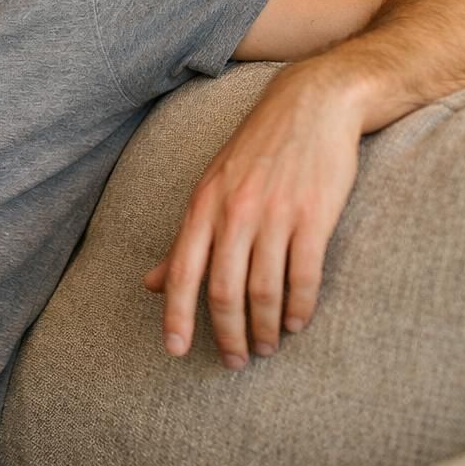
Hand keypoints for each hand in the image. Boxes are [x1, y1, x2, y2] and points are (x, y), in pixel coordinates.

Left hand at [142, 69, 362, 368]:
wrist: (311, 105)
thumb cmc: (257, 150)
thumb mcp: (210, 187)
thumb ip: (185, 239)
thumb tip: (151, 283)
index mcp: (203, 205)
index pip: (182, 271)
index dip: (176, 315)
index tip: (175, 350)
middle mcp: (234, 212)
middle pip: (223, 290)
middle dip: (227, 334)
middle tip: (236, 361)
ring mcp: (274, 214)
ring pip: (264, 290)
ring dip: (266, 328)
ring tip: (267, 347)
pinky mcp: (313, 216)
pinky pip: (304, 276)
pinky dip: (300, 308)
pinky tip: (297, 323)